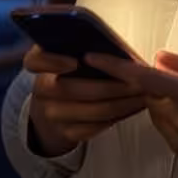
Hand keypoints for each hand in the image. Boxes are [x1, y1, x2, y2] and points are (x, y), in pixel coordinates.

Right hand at [23, 45, 146, 156]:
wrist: (55, 108)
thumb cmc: (73, 71)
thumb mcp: (72, 53)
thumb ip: (87, 44)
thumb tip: (118, 46)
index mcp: (40, 63)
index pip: (34, 61)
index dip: (52, 61)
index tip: (75, 62)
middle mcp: (41, 89)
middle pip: (69, 90)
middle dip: (109, 86)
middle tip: (137, 81)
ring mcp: (51, 114)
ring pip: (88, 111)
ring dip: (120, 103)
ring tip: (143, 94)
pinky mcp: (65, 132)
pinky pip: (93, 128)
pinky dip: (116, 117)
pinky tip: (133, 107)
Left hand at [84, 50, 177, 176]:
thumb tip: (156, 58)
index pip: (146, 79)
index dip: (116, 68)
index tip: (92, 58)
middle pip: (148, 95)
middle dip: (152, 82)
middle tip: (175, 74)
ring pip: (154, 112)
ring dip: (161, 99)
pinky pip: (164, 127)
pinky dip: (170, 116)